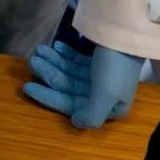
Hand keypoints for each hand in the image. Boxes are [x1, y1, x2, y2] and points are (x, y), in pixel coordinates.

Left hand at [24, 43, 142, 127]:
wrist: (131, 36)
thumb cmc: (116, 68)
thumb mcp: (105, 96)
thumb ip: (91, 116)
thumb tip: (77, 123)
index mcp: (110, 107)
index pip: (72, 105)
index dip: (47, 97)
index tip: (27, 86)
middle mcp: (105, 95)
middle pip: (68, 87)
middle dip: (49, 73)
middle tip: (32, 60)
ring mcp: (102, 77)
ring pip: (71, 73)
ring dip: (54, 62)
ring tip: (40, 50)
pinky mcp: (101, 61)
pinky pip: (78, 61)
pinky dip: (66, 54)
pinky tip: (56, 46)